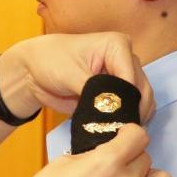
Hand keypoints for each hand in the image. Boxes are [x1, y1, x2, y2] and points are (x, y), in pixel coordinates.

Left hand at [0, 32, 156, 119]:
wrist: (34, 72)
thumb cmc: (50, 62)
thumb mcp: (70, 74)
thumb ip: (92, 90)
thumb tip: (109, 108)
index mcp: (117, 46)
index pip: (131, 77)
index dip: (126, 100)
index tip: (114, 118)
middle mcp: (126, 60)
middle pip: (142, 90)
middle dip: (132, 111)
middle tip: (117, 129)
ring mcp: (124, 78)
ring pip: (141, 101)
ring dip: (131, 117)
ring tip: (115, 130)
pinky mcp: (117, 94)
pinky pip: (131, 110)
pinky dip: (125, 120)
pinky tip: (114, 129)